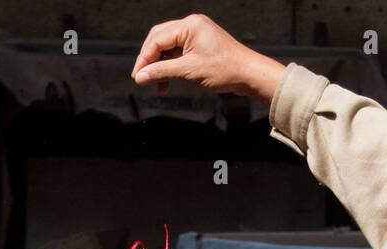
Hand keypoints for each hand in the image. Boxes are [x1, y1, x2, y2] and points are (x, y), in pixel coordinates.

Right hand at [132, 14, 284, 102]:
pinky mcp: (201, 44)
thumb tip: (141, 76)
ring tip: (157, 85)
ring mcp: (197, 34)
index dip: (144, 59)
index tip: (137, 76)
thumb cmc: (225, 70)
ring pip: (168, 48)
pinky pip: (179, 53)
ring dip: (161, 66)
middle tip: (142, 78)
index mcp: (189, 25)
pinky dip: (172, 67)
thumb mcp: (188, 71)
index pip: (157, 40)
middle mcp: (192, 25)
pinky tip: (168, 82)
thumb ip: (161, 72)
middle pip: (159, 40)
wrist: (249, 75)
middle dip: (150, 60)